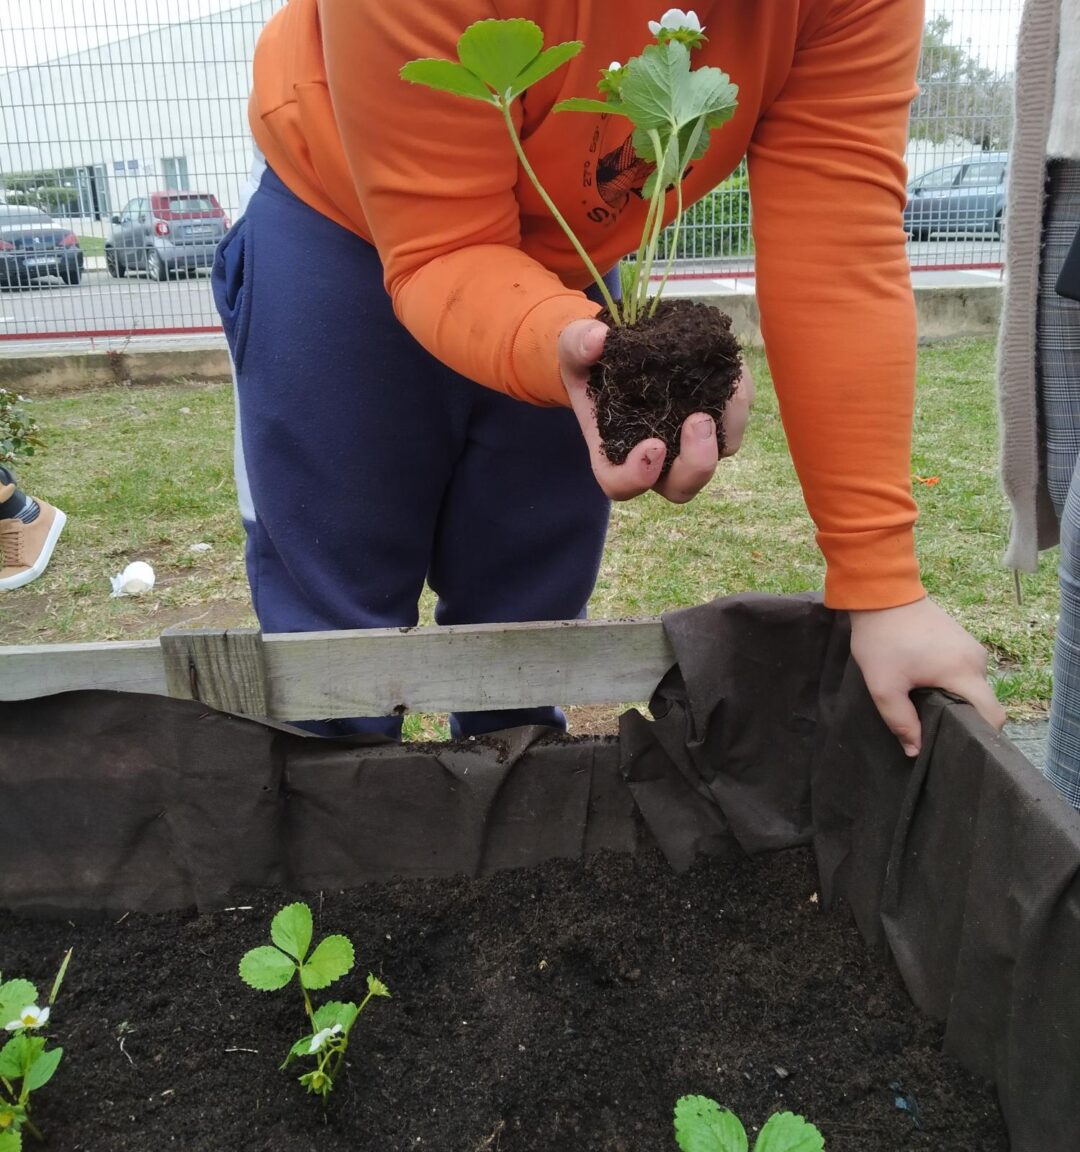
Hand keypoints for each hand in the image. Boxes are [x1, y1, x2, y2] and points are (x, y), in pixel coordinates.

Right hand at [559, 318, 751, 502]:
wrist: (621, 347)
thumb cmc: (591, 360)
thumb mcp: (573, 346)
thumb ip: (577, 344)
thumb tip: (597, 341)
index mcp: (614, 450)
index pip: (621, 485)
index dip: (638, 476)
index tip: (652, 445)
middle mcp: (657, 456)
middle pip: (681, 487)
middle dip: (696, 463)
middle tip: (698, 421)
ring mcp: (687, 441)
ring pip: (719, 452)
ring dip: (728, 425)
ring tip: (722, 382)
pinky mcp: (714, 416)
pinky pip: (736, 418)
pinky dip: (738, 397)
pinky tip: (728, 366)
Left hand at [849, 597, 1005, 756]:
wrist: (882, 594)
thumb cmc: (882, 640)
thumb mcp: (884, 686)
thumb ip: (900, 721)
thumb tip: (916, 750)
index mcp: (964, 672)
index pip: (992, 715)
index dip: (980, 736)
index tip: (957, 746)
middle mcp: (977, 660)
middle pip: (984, 703)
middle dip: (965, 721)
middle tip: (936, 731)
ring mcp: (972, 647)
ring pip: (973, 688)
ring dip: (956, 700)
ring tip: (927, 707)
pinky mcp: (962, 640)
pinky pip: (965, 672)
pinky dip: (953, 684)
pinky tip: (927, 686)